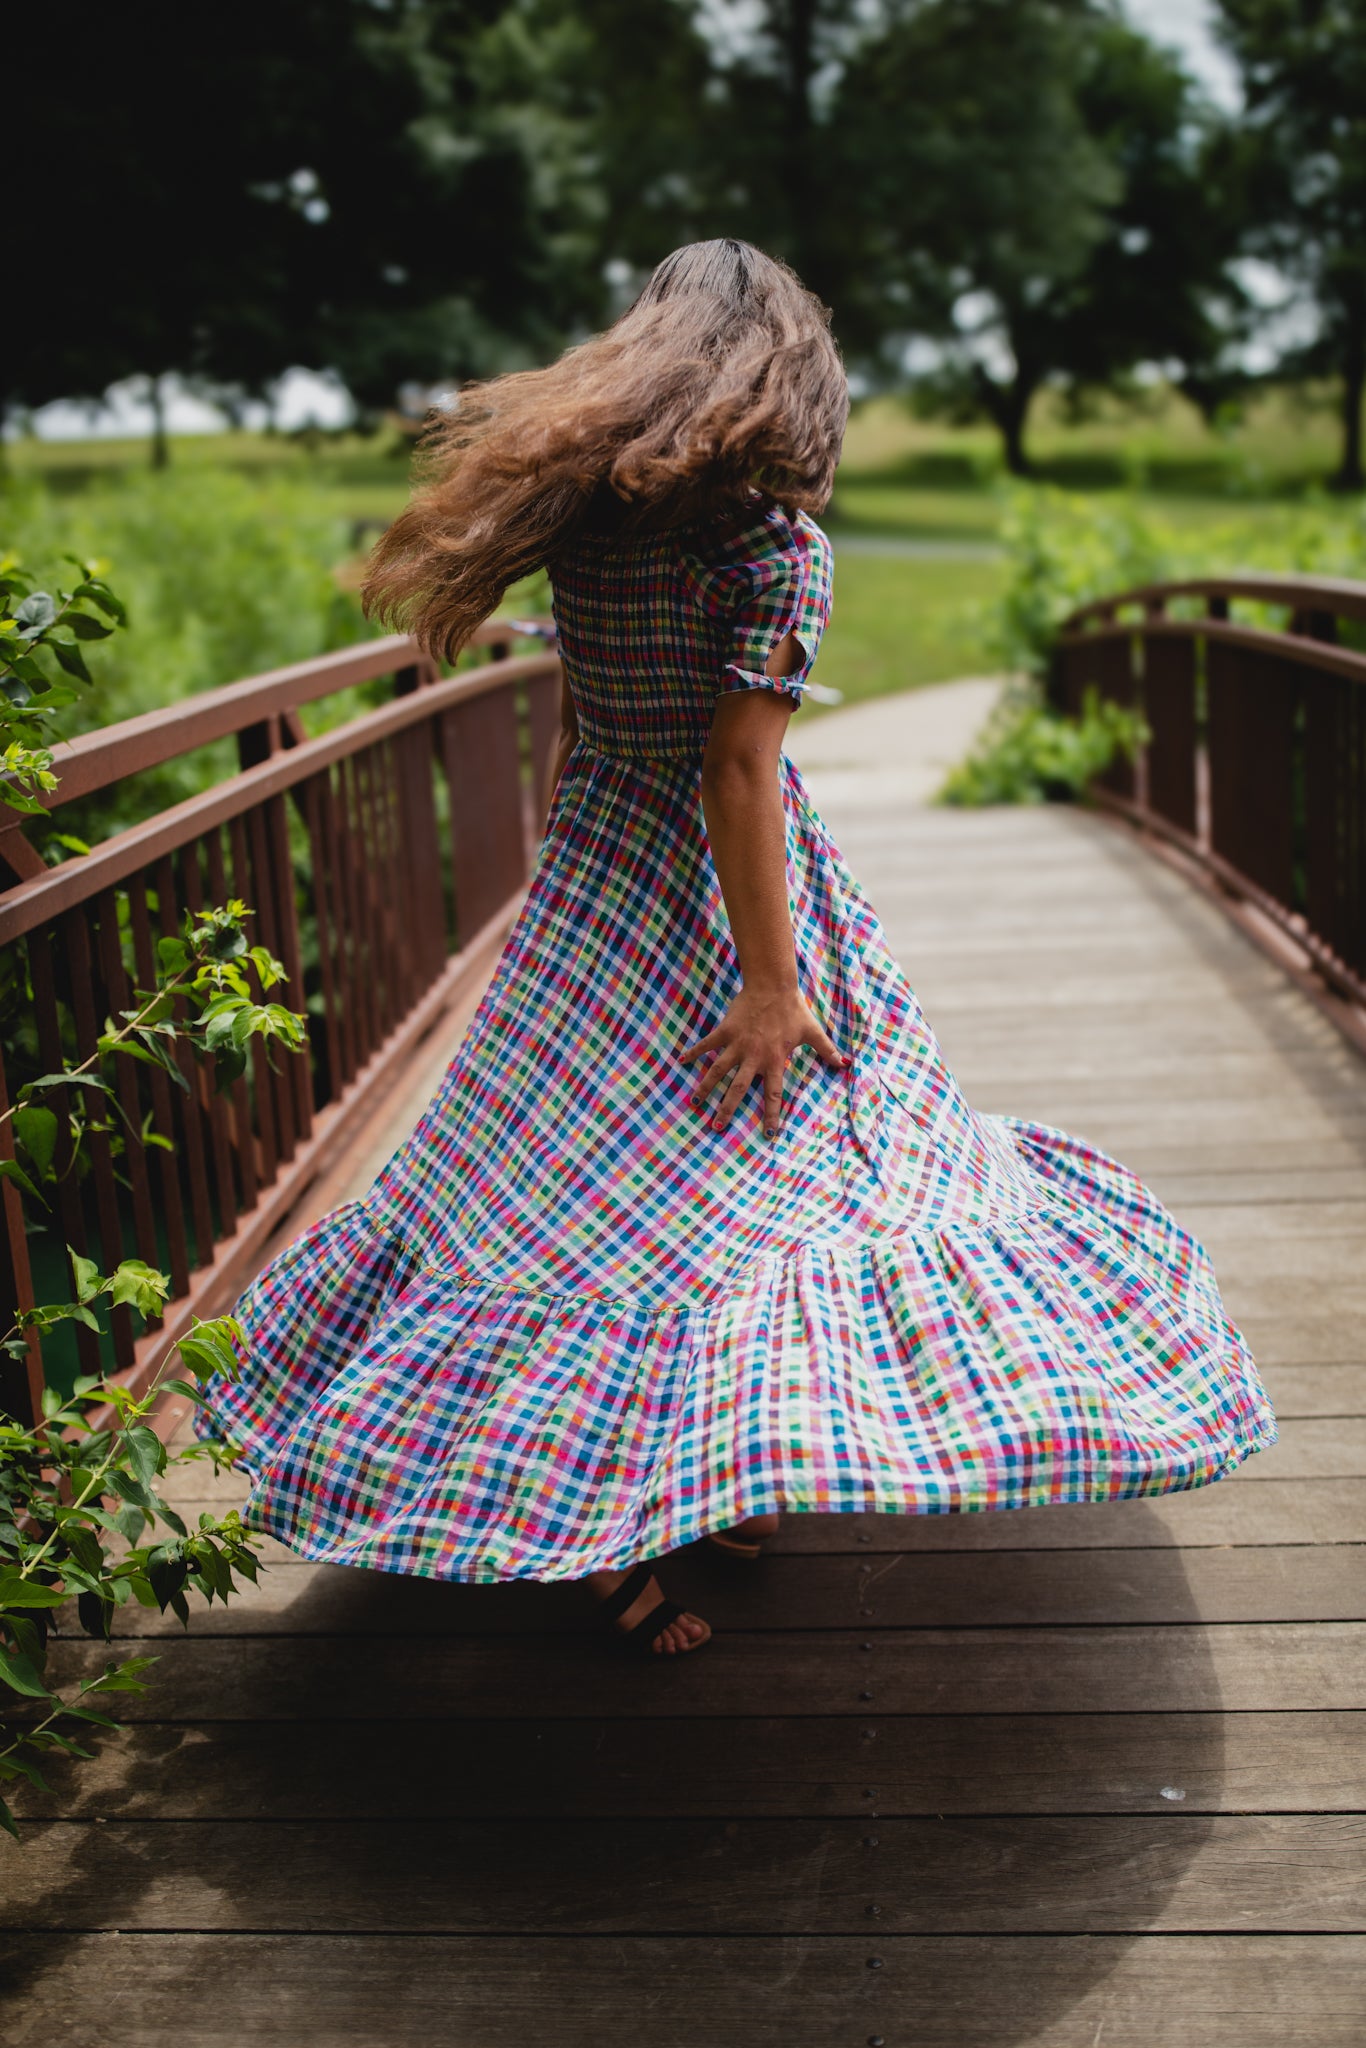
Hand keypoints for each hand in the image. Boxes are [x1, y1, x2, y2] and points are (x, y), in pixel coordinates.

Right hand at [680, 985, 846, 1137]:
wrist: (773, 985)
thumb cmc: (793, 1009)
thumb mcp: (812, 1032)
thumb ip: (827, 1050)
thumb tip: (844, 1064)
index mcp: (774, 1061)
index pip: (773, 1094)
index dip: (771, 1115)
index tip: (768, 1133)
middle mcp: (754, 1057)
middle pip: (738, 1089)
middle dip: (727, 1109)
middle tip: (717, 1127)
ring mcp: (737, 1044)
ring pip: (718, 1071)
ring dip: (706, 1087)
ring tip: (696, 1102)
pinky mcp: (725, 1030)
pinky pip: (707, 1044)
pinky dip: (694, 1052)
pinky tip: (680, 1060)